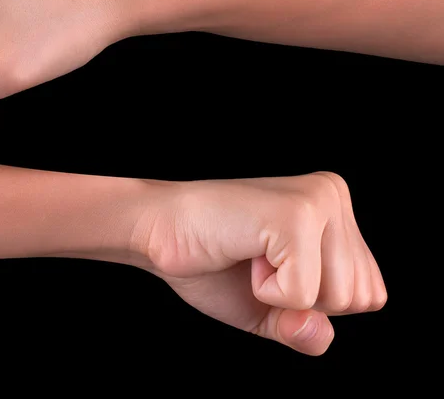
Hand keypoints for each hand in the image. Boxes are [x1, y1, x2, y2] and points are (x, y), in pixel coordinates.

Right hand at [139, 171, 386, 354]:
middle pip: (359, 298)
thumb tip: (317, 330)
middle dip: (303, 301)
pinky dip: (267, 292)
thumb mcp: (271, 309)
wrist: (157, 231)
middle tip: (257, 263)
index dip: (314, 304)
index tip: (270, 269)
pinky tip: (244, 252)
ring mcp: (316, 201)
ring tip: (251, 254)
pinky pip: (303, 293)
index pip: (368, 294)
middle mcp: (333, 194)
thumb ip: (307, 329)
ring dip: (283, 294)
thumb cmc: (212, 264)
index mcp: (336, 211)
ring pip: (338, 297)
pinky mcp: (294, 214)